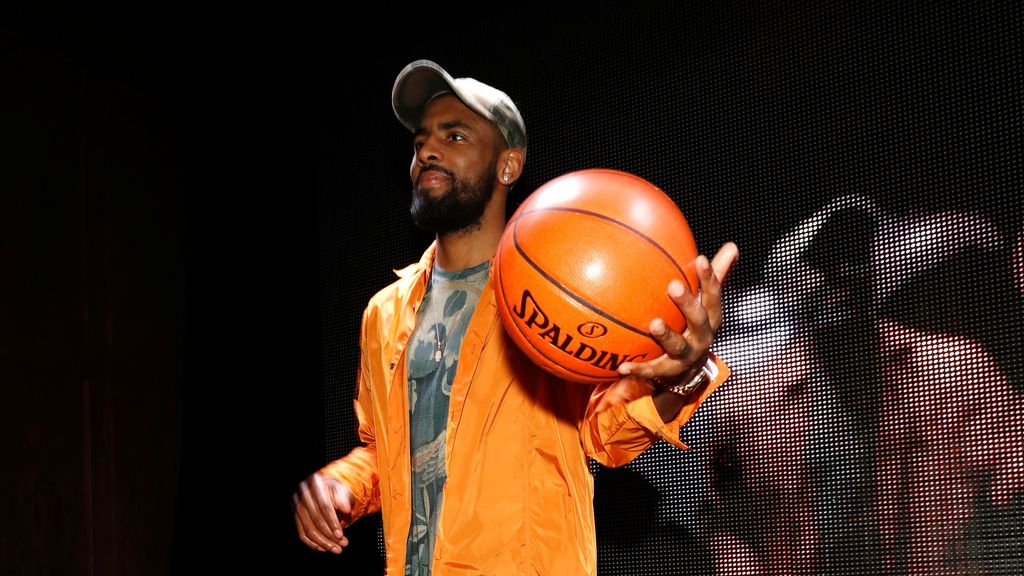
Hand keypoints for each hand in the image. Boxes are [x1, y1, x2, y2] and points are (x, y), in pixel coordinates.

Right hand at [292, 472, 353, 553]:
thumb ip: (343, 499)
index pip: (324, 507)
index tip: (341, 535)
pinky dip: (313, 543)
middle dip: (330, 535)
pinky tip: (324, 548)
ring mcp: (296, 506)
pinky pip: (301, 533)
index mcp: (315, 484)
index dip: (333, 522)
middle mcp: (303, 495)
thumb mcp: (340, 490)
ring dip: (323, 542)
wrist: (321, 489)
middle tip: (343, 544)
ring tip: (336, 549)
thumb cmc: (334, 490)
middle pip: (316, 520)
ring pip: (308, 529)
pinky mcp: (294, 516)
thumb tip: (346, 509)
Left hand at [618, 242, 738, 384]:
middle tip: (673, 286)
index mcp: (710, 319)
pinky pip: (652, 370)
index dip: (709, 278)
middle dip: (687, 303)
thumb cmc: (694, 325)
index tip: (700, 259)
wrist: (689, 371)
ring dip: (666, 335)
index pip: (712, 296)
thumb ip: (715, 275)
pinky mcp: (668, 372)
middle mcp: (702, 338)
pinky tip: (622, 365)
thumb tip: (732, 246)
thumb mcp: (704, 303)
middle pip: (698, 320)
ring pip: (678, 346)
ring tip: (654, 324)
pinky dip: (638, 369)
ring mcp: (686, 356)